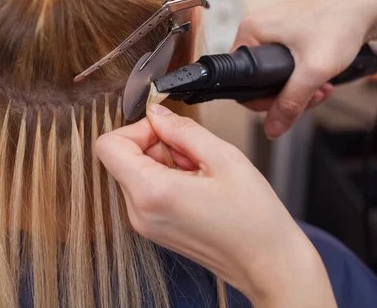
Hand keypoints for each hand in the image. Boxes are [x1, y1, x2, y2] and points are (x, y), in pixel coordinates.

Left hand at [96, 104, 335, 306]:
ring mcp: (144, 224)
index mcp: (151, 192)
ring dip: (164, 162)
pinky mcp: (154, 229)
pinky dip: (167, 179)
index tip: (166, 130)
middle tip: (193, 153)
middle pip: (123, 158)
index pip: (109, 145)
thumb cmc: (253, 218)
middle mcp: (139, 212)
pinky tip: (198, 185)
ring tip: (200, 173)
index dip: (137, 129)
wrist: (267, 263)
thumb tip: (157, 113)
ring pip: (136, 172)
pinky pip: (147, 191)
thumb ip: (182, 129)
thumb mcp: (223, 157)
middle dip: (156, 145)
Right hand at [234, 0, 376, 137]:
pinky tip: (322, 77)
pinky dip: (304, 76)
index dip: (262, 100)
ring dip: (299, 88)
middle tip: (311, 96)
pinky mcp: (289, 33)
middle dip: (287, 95)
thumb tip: (272, 129)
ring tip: (322, 87)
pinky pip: (287, 64)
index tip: (286, 104)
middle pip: (258, 80)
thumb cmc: (340, 22)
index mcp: (250, 31)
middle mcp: (258, 28)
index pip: (240, 79)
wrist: (370, 4)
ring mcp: (274, 30)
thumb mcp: (312, 71)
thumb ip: (289, 103)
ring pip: (274, 74)